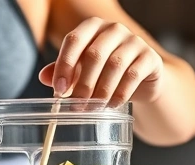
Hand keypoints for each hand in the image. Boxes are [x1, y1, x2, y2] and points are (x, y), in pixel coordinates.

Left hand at [39, 18, 163, 107]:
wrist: (141, 80)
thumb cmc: (104, 73)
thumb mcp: (81, 71)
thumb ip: (62, 72)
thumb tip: (44, 77)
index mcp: (92, 27)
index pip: (74, 40)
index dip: (64, 66)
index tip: (58, 92)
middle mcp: (114, 29)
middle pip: (94, 54)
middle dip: (83, 84)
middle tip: (76, 106)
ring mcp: (135, 41)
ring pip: (114, 65)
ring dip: (101, 91)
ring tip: (94, 108)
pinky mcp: (150, 57)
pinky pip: (133, 76)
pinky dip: (119, 94)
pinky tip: (111, 105)